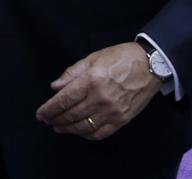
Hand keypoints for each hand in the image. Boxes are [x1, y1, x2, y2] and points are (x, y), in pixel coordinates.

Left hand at [35, 43, 160, 140]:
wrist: (150, 65)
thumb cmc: (120, 57)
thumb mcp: (92, 58)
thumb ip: (72, 73)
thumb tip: (55, 87)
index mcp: (91, 81)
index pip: (65, 100)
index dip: (50, 109)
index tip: (40, 114)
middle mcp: (101, 98)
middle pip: (72, 115)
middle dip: (56, 119)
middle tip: (47, 121)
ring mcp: (113, 111)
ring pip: (85, 126)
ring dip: (69, 129)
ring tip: (59, 127)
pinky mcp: (123, 120)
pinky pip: (101, 133)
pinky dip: (87, 135)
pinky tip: (79, 131)